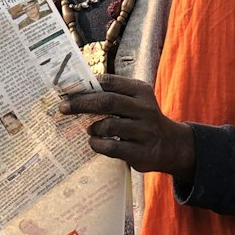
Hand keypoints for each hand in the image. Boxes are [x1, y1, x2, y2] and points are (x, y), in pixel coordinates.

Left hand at [59, 74, 195, 184]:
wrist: (171, 145)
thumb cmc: (143, 120)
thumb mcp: (136, 101)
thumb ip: (113, 95)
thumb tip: (76, 92)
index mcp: (141, 91)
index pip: (110, 82)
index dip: (86, 85)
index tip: (68, 90)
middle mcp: (144, 109)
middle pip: (107, 101)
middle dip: (81, 103)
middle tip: (63, 107)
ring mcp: (144, 131)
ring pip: (108, 125)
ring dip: (93, 128)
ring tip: (91, 130)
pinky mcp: (140, 152)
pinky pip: (111, 147)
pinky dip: (97, 145)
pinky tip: (96, 143)